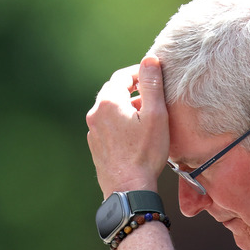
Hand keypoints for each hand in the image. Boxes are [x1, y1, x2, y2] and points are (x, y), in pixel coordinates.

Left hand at [86, 55, 169, 197]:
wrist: (128, 188)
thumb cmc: (145, 153)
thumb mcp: (156, 116)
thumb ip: (152, 85)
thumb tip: (150, 60)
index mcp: (109, 102)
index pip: (122, 76)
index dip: (139, 73)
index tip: (154, 76)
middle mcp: (96, 113)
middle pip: (113, 91)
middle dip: (132, 89)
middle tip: (152, 95)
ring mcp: (93, 130)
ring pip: (110, 109)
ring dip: (126, 107)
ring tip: (146, 117)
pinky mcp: (95, 145)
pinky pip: (107, 126)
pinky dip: (120, 123)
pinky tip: (135, 135)